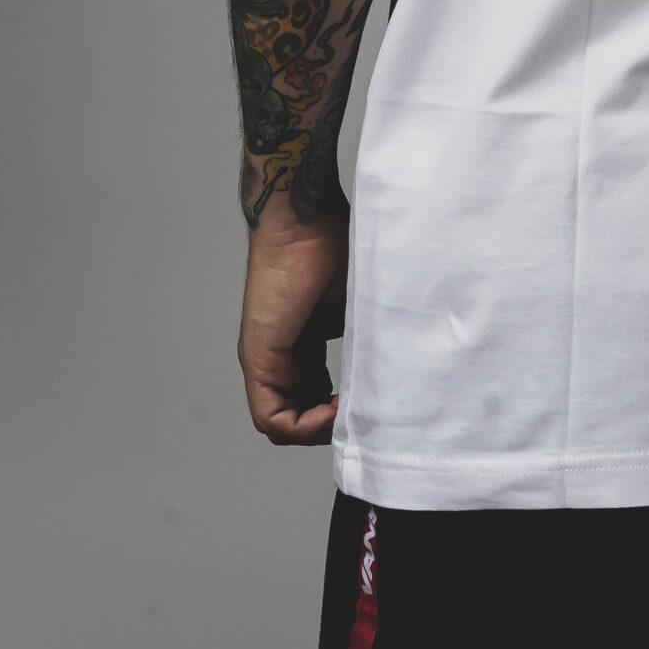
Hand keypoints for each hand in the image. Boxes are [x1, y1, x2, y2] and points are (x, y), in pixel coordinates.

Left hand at [238, 214, 347, 444]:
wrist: (301, 218)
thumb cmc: (329, 245)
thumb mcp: (355, 304)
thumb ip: (363, 337)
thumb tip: (391, 366)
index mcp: (301, 344)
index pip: (312, 396)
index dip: (339, 409)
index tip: (369, 400)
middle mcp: (278, 356)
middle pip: (295, 416)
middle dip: (329, 426)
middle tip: (361, 415)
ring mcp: (264, 358)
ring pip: (280, 422)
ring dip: (316, 430)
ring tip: (349, 415)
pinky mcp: (257, 356)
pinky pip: (269, 415)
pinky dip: (300, 426)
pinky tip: (332, 411)